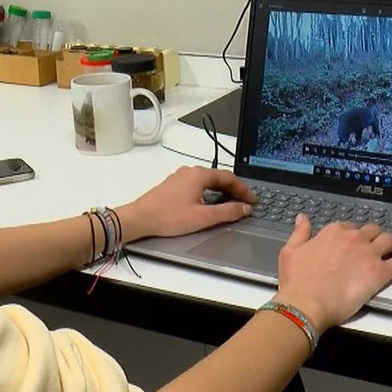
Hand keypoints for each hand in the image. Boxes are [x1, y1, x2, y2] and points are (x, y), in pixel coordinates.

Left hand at [118, 167, 255, 240]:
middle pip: (218, 177)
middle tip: (244, 203)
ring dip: (220, 191)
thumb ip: (227, 212)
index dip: (244, 190)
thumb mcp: (203, 217)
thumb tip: (244, 209)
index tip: (252, 200)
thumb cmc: (168, 216)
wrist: (140, 219)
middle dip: (234, 190)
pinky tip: (208, 205)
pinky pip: (196, 186)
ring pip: (207, 181)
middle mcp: (189, 172)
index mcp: (199, 174)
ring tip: (230, 204)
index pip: (229, 177)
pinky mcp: (172, 186)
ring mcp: (179, 178)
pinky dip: (208, 193)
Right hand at [274, 214, 391, 332]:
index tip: (352, 242)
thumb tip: (302, 218)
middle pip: (371, 230)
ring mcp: (368, 254)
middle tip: (376, 245)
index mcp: (332, 232)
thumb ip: (300, 232)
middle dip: (374, 236)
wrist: (306, 303)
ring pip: (388, 240)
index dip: (352, 235)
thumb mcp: (290, 251)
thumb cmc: (297, 282)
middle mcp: (352, 238)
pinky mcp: (379, 272)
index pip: (348, 227)